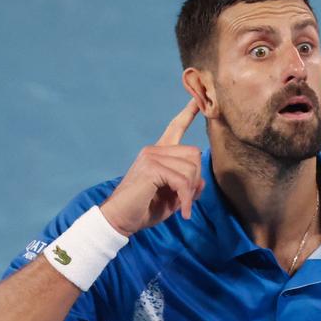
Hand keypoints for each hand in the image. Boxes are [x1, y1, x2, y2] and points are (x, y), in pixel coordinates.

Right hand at [99, 99, 204, 236]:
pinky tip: (182, 212)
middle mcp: (154, 150)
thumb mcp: (172, 198)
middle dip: (196, 178)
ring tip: (182, 207)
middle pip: (194, 154)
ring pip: (190, 168)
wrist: (119, 220)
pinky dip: (186, 199)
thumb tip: (202, 181)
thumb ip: (187, 187)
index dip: (188, 113)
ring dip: (190, 192)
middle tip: (187, 199)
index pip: (175, 127)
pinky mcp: (151, 168)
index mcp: (158, 154)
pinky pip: (182, 181)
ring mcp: (151, 156)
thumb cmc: (143, 210)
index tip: (197, 100)